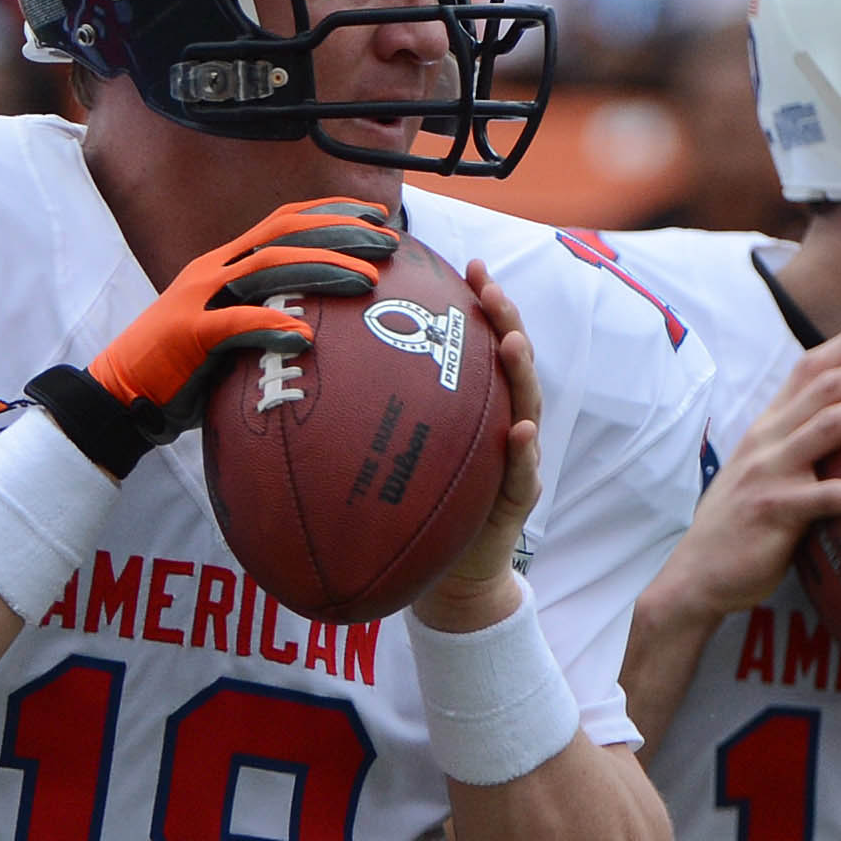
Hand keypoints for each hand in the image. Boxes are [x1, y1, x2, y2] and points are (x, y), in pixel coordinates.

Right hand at [29, 198, 398, 475]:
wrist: (119, 395)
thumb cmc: (182, 370)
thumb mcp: (230, 332)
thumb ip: (266, 317)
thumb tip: (322, 326)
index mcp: (224, 264)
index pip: (283, 222)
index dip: (330, 213)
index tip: (376, 218)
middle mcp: (213, 270)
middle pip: (283, 233)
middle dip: (339, 231)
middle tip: (387, 243)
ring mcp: (197, 298)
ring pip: (267, 267)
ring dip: (321, 269)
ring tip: (364, 282)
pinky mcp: (187, 334)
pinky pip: (235, 322)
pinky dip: (271, 324)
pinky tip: (304, 334)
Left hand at [412, 265, 544, 632]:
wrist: (447, 574)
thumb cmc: (420, 504)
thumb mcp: (399, 450)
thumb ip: (380, 413)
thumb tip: (313, 369)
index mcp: (477, 406)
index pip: (483, 345)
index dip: (483, 304)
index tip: (468, 266)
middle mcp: (503, 423)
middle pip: (513, 364)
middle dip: (507, 321)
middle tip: (491, 290)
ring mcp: (515, 459)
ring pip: (526, 407)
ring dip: (521, 372)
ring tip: (511, 342)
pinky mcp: (517, 499)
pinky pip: (523, 472)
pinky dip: (523, 451)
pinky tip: (519, 430)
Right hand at [651, 326, 840, 625]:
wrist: (696, 573)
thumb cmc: (743, 526)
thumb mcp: (765, 472)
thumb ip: (799, 449)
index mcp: (768, 425)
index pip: (809, 367)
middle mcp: (767, 439)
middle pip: (828, 386)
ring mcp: (768, 472)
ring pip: (829, 425)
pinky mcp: (773, 511)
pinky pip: (827, 498)